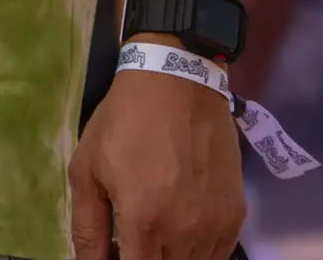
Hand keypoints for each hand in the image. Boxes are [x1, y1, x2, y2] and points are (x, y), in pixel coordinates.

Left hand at [70, 63, 243, 259]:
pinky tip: (181, 222)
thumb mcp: (88, 167)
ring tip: (155, 225)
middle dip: (145, 257)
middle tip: (131, 235)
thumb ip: (87, 227)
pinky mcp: (235, 216)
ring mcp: (214, 226)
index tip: (117, 247)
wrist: (177, 80)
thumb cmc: (124, 120)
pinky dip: (197, 249)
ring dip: (171, 255)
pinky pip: (217, 255)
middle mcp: (184, 232)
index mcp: (142, 221)